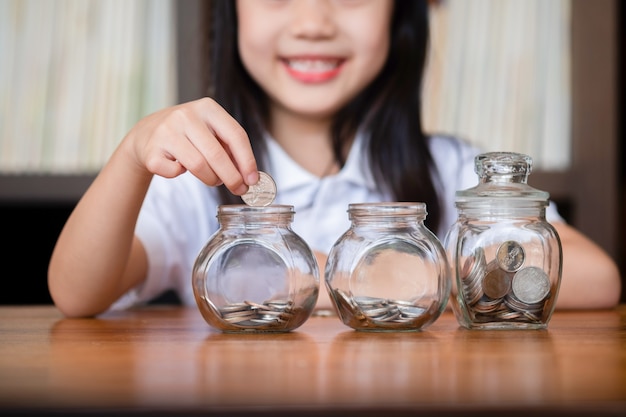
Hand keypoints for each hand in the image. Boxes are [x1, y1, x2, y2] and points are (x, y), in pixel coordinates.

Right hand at [124, 97, 258, 194]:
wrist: (146, 133)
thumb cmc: (188, 135)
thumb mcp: (211, 132)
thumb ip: (230, 148)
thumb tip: (249, 176)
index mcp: (208, 108)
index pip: (236, 134)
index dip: (247, 160)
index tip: (253, 180)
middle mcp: (186, 115)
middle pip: (217, 154)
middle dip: (232, 177)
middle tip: (239, 190)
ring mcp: (166, 131)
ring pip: (198, 166)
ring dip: (211, 179)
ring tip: (213, 179)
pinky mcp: (151, 149)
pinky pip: (174, 172)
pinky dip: (179, 175)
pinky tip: (179, 168)